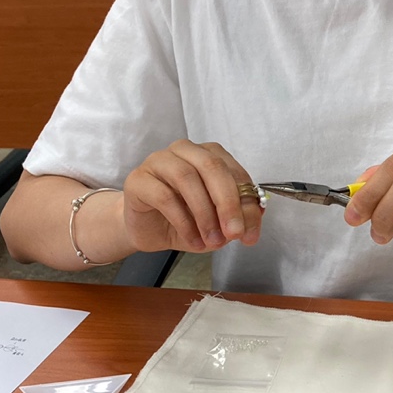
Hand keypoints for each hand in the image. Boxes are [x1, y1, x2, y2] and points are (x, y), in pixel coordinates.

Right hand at [122, 140, 263, 254]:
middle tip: (234, 233)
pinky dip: (183, 222)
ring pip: (187, 178)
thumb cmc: (185, 220)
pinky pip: (164, 196)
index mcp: (209, 154)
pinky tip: (192, 240)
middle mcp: (184, 151)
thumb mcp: (218, 223)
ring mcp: (158, 161)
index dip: (246, 202)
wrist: (148, 231)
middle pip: (211, 166)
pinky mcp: (138, 179)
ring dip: (204, 214)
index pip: (234, 172)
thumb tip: (253, 219)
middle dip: (228, 203)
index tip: (250, 233)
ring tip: (212, 240)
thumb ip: (237, 217)